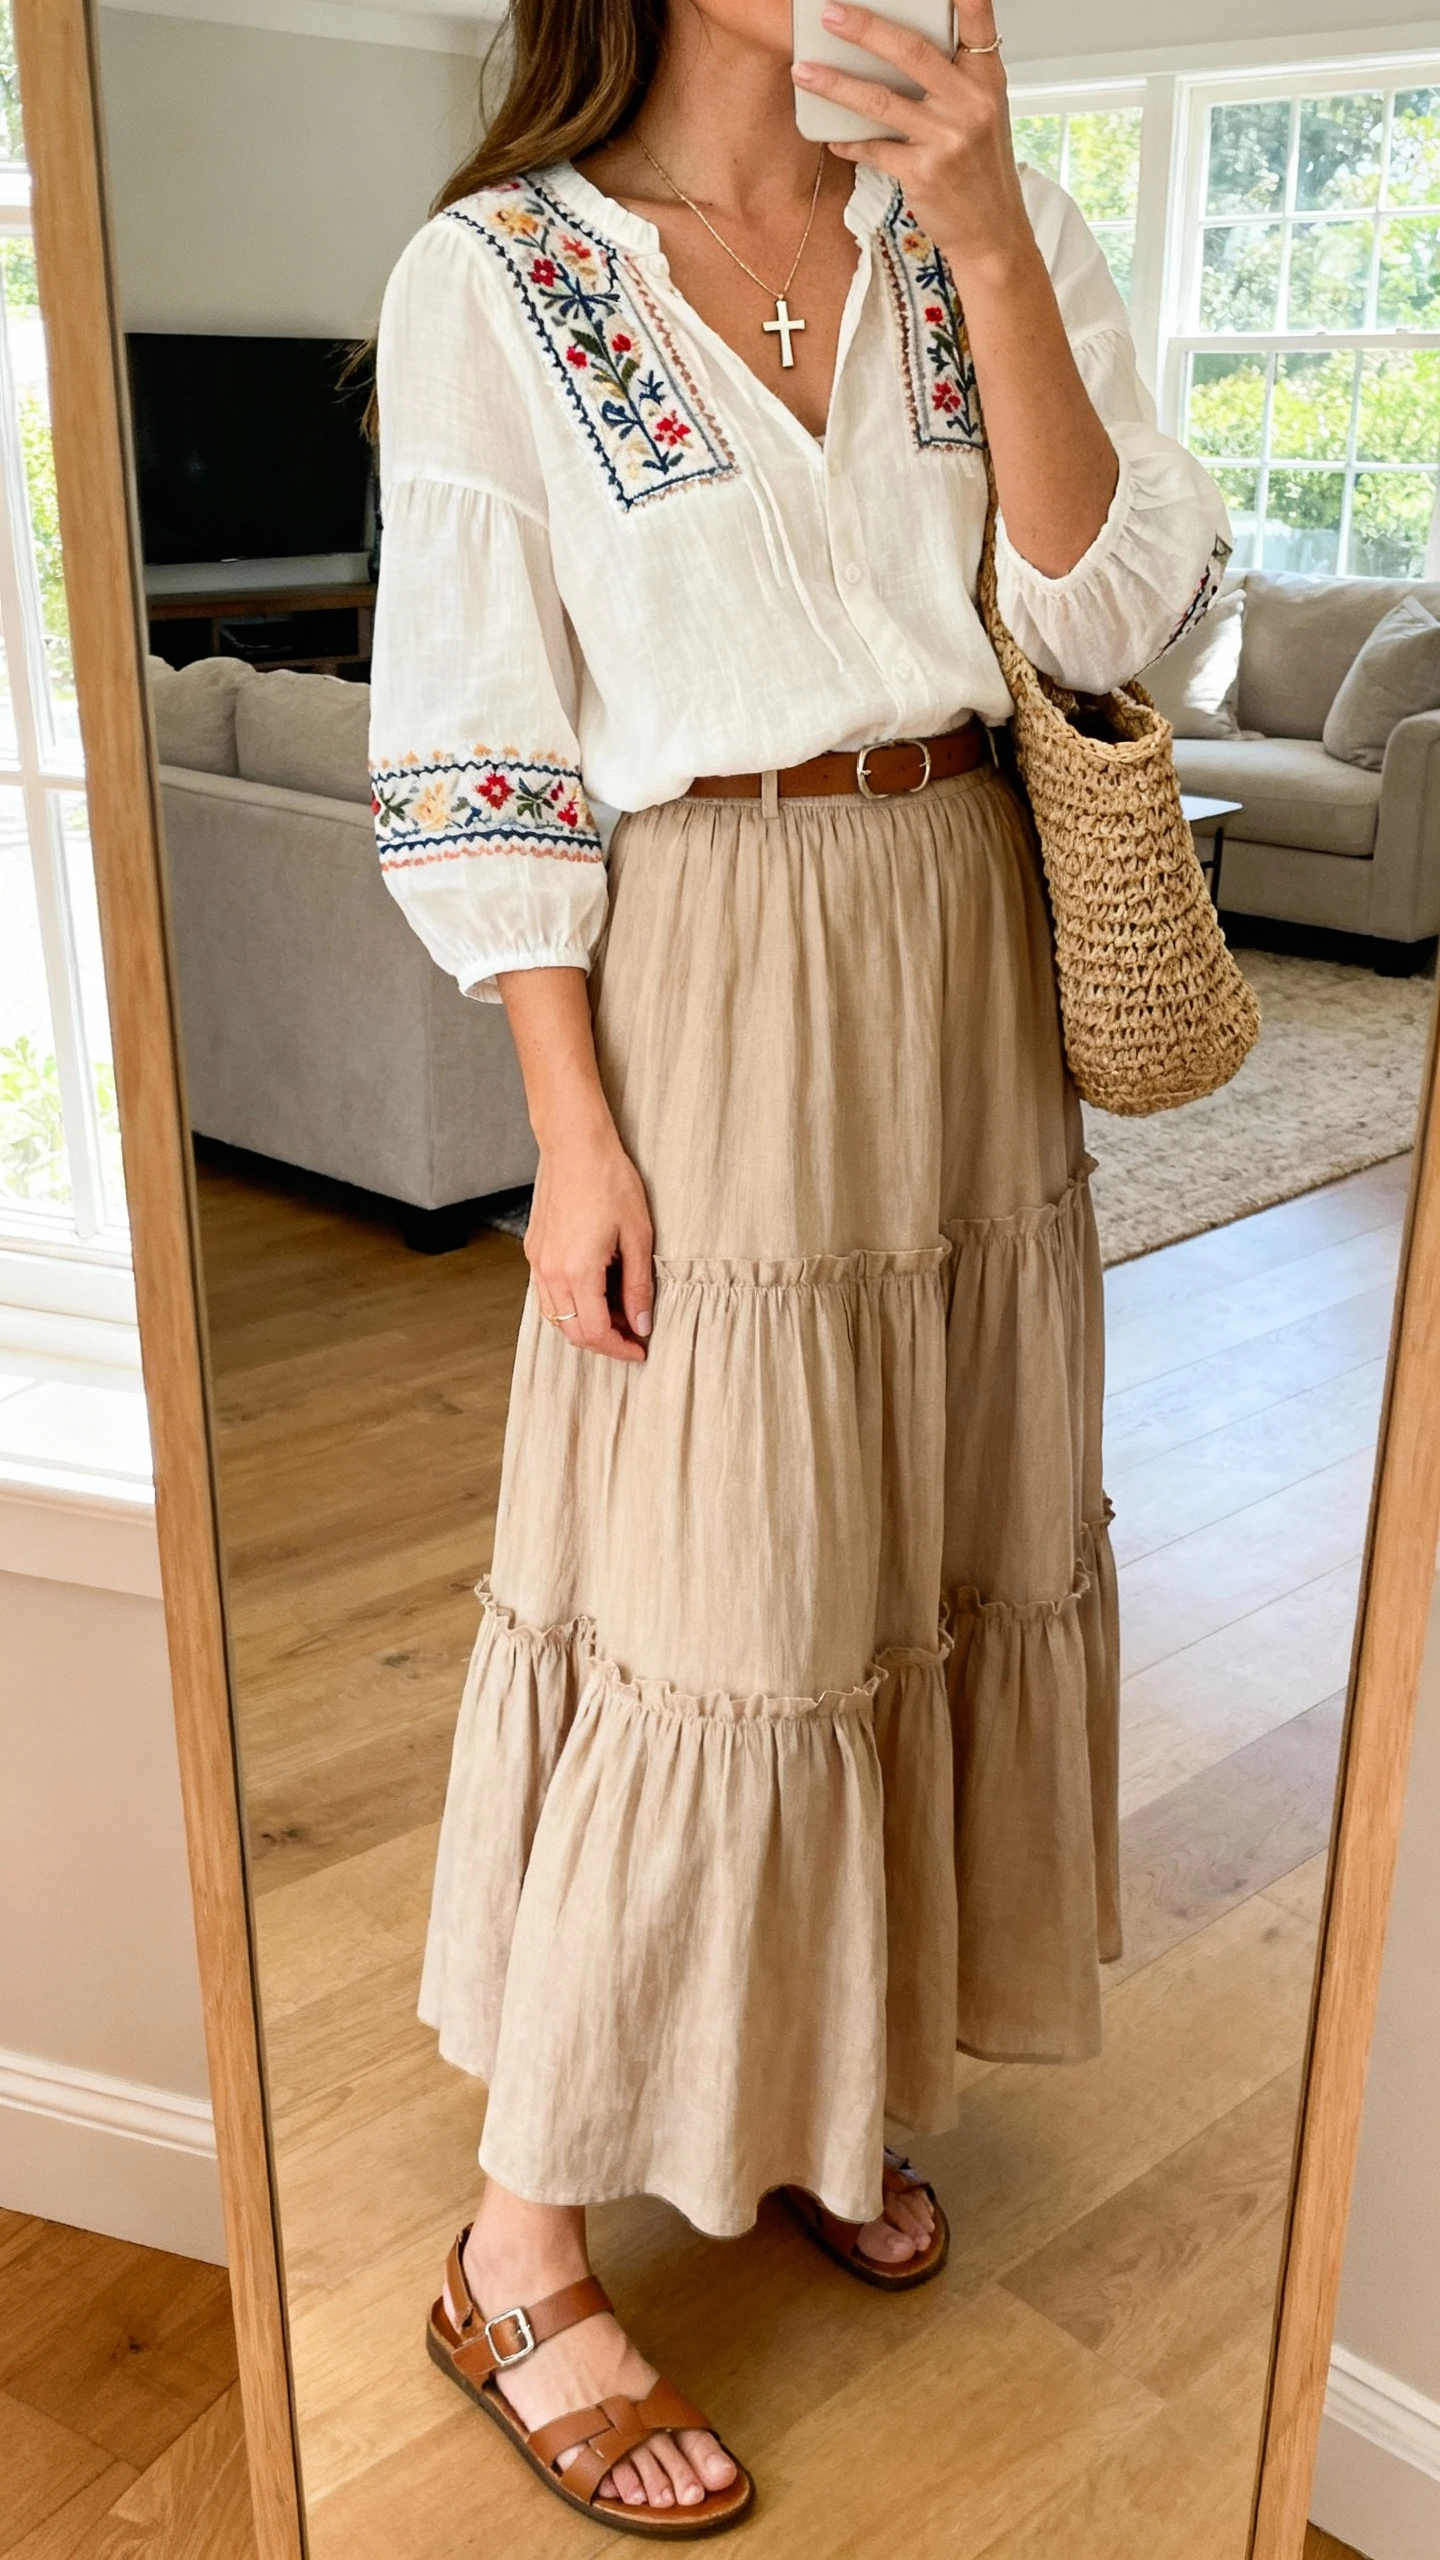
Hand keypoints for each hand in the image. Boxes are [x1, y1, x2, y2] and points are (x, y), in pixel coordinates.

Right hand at [527, 1122, 653, 1363]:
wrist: (575, 1146)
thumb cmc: (610, 1182)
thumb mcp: (638, 1236)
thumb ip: (638, 1286)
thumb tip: (641, 1324)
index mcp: (578, 1271)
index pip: (595, 1332)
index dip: (619, 1348)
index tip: (640, 1349)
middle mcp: (550, 1272)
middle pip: (572, 1332)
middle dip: (604, 1341)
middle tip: (633, 1335)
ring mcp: (537, 1262)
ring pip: (556, 1317)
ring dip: (585, 1325)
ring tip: (617, 1314)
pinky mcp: (533, 1250)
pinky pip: (547, 1295)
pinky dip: (570, 1306)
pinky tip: (595, 1293)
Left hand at [792, 0, 1033, 286]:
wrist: (992, 233)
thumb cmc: (980, 170)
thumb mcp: (981, 112)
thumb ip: (952, 76)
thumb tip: (896, 46)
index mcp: (986, 78)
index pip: (977, 19)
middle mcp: (970, 103)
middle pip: (911, 52)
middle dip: (864, 28)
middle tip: (830, 14)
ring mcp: (946, 139)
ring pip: (880, 100)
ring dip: (835, 84)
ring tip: (804, 71)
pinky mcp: (922, 174)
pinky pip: (873, 149)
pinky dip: (848, 142)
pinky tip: (831, 137)